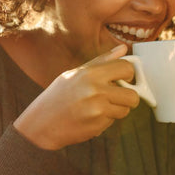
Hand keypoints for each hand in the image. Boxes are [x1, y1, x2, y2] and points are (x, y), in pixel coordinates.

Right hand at [14, 45, 139, 149]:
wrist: (41, 123)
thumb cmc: (59, 95)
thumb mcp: (76, 73)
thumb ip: (103, 61)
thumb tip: (123, 48)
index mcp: (91, 74)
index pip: (126, 68)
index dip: (129, 74)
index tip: (124, 79)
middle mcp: (96, 91)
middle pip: (133, 95)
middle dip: (129, 97)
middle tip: (117, 96)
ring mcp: (97, 110)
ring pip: (125, 110)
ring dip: (117, 109)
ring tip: (99, 106)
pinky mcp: (97, 126)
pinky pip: (113, 121)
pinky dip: (106, 119)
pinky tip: (90, 116)